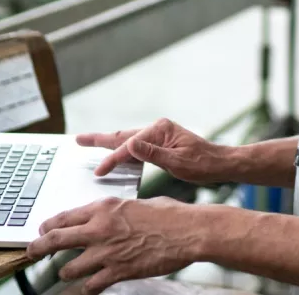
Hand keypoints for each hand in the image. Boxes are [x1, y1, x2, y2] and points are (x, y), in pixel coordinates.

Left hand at [27, 196, 202, 293]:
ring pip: (70, 267)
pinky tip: (87, 288)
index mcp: (104, 208)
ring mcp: (108, 252)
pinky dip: (87, 288)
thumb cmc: (167, 214)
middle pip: (57, 239)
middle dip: (39, 247)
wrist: (186, 231)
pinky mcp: (119, 272)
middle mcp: (100, 229)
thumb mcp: (134, 204)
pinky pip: (92, 285)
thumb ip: (115, 212)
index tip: (42, 229)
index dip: (49, 225)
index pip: (65, 216)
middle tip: (31, 251)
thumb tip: (107, 217)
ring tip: (65, 272)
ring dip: (66, 271)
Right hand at [77, 118, 227, 182]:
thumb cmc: (203, 165)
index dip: (113, 159)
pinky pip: (135, 147)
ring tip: (89, 143)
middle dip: (100, 139)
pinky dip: (122, 151)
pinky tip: (115, 156)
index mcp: (160, 130)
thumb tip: (130, 144)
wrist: (220, 164)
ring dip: (109, 144)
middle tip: (78, 140)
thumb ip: (153, 154)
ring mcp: (158, 135)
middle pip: (123, 135)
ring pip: (127, 140)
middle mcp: (157, 128)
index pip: (130, 145)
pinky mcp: (160, 143)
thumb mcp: (179, 163)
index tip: (99, 171)